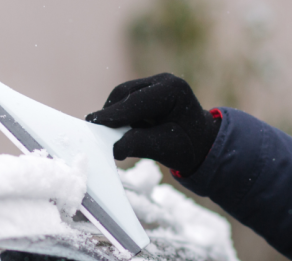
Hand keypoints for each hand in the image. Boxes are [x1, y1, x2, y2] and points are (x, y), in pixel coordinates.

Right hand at [86, 73, 219, 176]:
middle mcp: (163, 80)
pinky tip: (121, 130)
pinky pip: (124, 100)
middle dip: (110, 114)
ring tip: (111, 136)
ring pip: (121, 95)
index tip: (92, 124)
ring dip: (113, 115)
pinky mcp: (146, 90)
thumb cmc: (186, 146)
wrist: (199, 143)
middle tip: (97, 134)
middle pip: (125, 93)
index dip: (113, 114)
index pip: (137, 101)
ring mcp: (154, 83)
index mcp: (173, 90)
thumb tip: (113, 147)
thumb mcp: (165, 149)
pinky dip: (119, 116)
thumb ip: (139, 145)